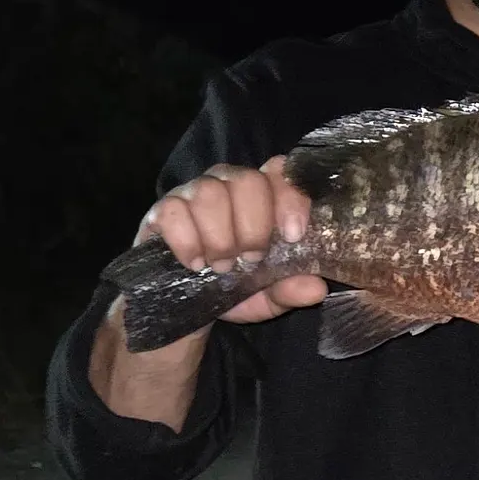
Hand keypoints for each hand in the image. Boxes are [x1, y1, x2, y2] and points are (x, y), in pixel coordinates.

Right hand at [135, 155, 326, 324]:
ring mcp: (193, 192)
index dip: (290, 197)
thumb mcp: (266, 297)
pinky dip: (188, 241)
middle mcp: (228, 184)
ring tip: (220, 266)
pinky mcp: (162, 210)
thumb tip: (316, 288)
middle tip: (249, 259)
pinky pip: (174, 211)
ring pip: (210, 192)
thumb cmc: (231, 290)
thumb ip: (289, 289)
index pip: (280, 171)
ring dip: (220, 236)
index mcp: (262, 195)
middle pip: (247, 180)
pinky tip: (194, 264)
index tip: (293, 235)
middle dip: (253, 225)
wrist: (182, 308)